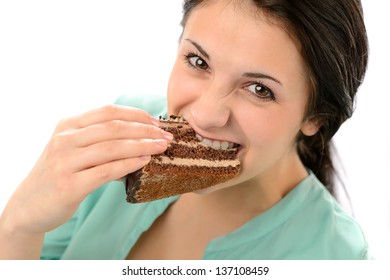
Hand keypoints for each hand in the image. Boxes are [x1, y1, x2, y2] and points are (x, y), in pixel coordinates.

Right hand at [1, 105, 171, 235]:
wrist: (29, 205)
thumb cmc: (59, 175)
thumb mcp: (73, 150)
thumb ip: (98, 140)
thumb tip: (139, 139)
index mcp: (67, 126)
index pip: (108, 111)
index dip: (137, 115)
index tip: (157, 123)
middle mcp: (64, 139)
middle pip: (113, 127)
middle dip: (145, 130)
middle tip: (167, 137)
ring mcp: (64, 161)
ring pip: (112, 147)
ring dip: (142, 145)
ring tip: (161, 148)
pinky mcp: (69, 185)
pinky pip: (106, 170)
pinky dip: (129, 164)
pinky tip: (145, 162)